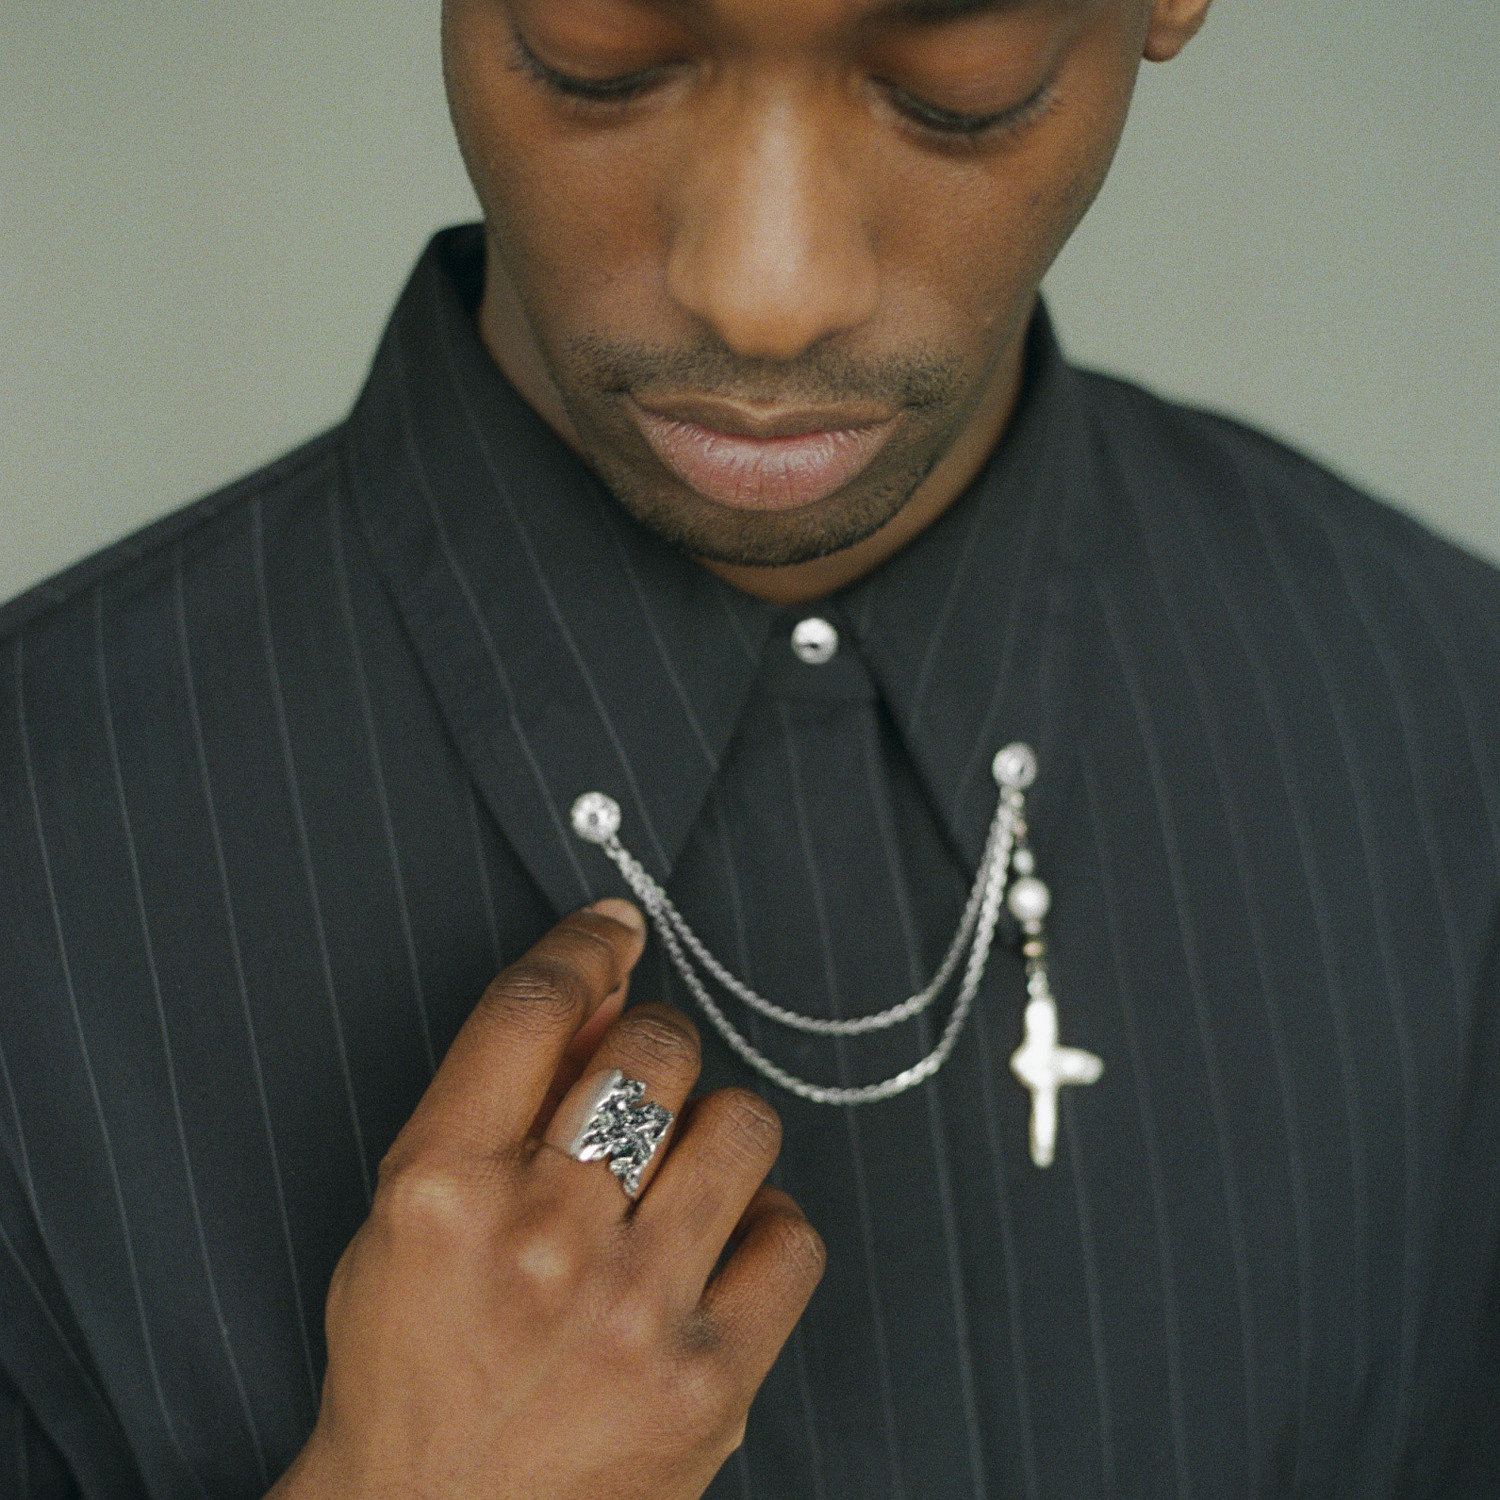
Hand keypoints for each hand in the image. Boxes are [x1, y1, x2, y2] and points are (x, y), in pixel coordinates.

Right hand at [269, 900, 824, 1499]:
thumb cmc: (414, 1362)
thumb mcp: (411, 1210)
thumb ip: (498, 1092)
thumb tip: (606, 989)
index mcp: (442, 1188)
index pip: (533, 1007)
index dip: (586, 944)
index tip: (617, 930)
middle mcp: (540, 1241)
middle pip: (655, 1047)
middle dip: (655, 1044)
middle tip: (641, 1086)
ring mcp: (633, 1315)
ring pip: (742, 1123)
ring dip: (716, 1131)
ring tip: (680, 1177)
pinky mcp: (711, 1386)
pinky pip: (795, 1235)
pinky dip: (765, 1227)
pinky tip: (717, 1251)